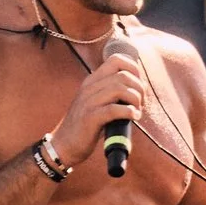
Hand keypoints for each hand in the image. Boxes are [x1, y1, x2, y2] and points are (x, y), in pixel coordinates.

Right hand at [52, 51, 149, 171]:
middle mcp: (89, 87)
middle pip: (123, 75)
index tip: (138, 86)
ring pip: (120, 89)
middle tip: (141, 103)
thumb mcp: (97, 102)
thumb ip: (112, 92)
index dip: (134, 70)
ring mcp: (88, 102)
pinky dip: (129, 112)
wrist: (64, 144)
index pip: (117, 59)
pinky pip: (114, 109)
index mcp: (92, 80)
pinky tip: (134, 117)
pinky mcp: (90, 118)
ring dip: (135, 100)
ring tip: (137, 110)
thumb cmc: (86, 125)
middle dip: (139, 88)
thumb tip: (140, 88)